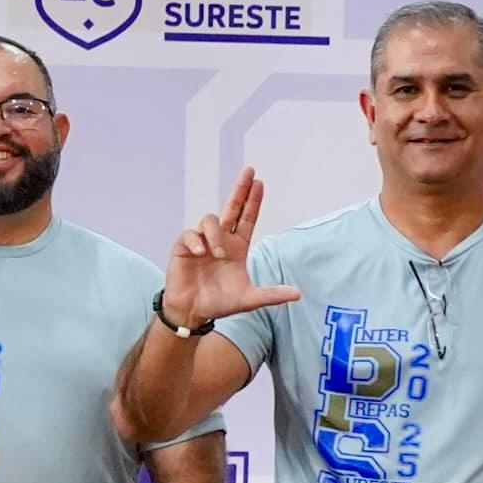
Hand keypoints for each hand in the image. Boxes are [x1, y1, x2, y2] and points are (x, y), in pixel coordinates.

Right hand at [159, 168, 297, 330]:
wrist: (192, 311)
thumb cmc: (219, 303)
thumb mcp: (249, 299)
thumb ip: (271, 295)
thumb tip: (298, 294)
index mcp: (237, 247)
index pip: (247, 218)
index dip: (253, 201)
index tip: (259, 183)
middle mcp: (220, 239)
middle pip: (231, 207)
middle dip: (240, 188)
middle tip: (249, 170)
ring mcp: (202, 241)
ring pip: (210, 220)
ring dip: (216, 234)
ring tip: (218, 254)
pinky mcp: (184, 247)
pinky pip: (191, 234)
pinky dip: (197, 241)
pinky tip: (199, 253)